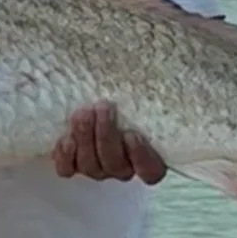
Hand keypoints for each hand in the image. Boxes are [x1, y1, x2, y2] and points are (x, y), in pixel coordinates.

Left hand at [52, 101, 166, 183]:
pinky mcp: (72, 164)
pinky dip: (66, 156)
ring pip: (91, 166)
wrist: (92, 99)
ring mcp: (96, 168)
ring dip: (86, 138)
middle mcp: (122, 167)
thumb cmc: (125, 97)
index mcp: (147, 157)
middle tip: (103, 108)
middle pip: (116, 166)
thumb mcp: (142, 94)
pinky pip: (67, 170)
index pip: (151, 172)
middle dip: (107, 136)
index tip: (133, 133)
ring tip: (83, 112)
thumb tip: (171, 64)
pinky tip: (66, 138)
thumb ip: (154, 91)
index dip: (141, 158)